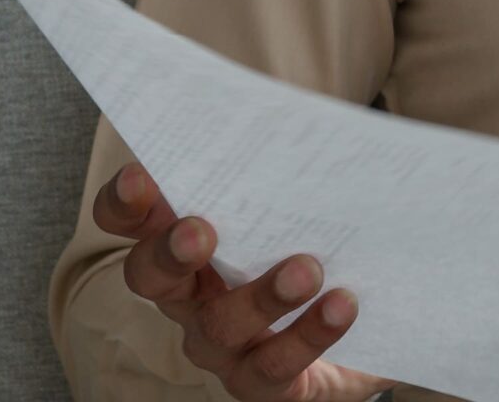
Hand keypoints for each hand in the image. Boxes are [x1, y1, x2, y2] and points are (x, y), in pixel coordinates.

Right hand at [92, 162, 393, 401]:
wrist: (372, 325)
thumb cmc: (326, 248)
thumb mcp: (311, 206)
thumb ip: (296, 173)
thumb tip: (314, 123)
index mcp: (189, 246)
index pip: (136, 223)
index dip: (127, 204)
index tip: (139, 176)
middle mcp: (192, 298)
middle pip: (152, 277)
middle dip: (169, 252)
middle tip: (199, 230)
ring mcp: (224, 347)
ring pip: (219, 327)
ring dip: (260, 296)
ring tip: (306, 268)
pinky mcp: (265, 383)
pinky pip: (274, 368)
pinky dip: (308, 335)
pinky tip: (341, 305)